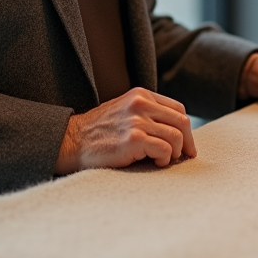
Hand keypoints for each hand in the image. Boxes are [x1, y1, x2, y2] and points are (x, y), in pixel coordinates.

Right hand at [55, 87, 195, 173]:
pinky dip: (165, 159)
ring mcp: (137, 121)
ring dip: (175, 152)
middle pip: (182, 121)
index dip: (186, 128)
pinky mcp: (133, 139)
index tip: (186, 144)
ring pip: (176, 136)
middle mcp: (141, 104)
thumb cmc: (97, 133)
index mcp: (141, 95)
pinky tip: (155, 162)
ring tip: (163, 160)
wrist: (70, 142)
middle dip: (188, 142)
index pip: (178, 109)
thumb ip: (146, 113)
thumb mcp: (123, 111)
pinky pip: (165, 149)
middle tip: (186, 156)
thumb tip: (176, 132)